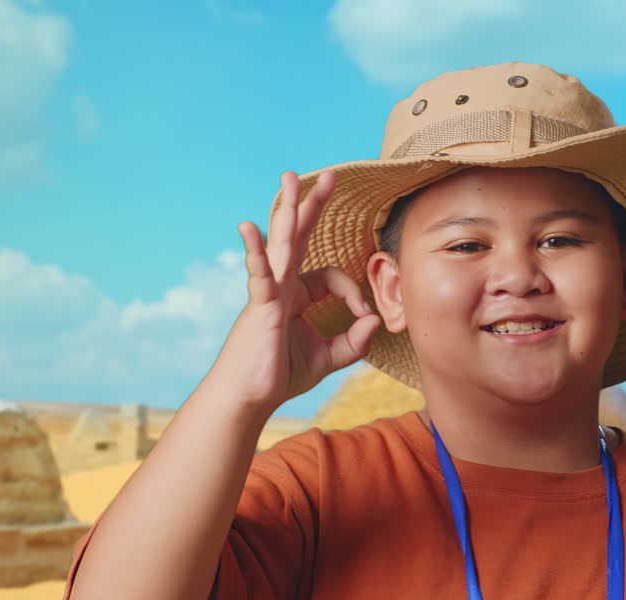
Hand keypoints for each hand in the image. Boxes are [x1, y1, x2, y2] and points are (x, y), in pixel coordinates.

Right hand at [215, 170, 382, 412]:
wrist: (250, 397)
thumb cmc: (280, 376)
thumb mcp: (328, 357)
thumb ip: (354, 342)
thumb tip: (376, 321)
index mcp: (296, 295)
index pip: (332, 276)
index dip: (354, 292)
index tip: (364, 317)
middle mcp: (282, 286)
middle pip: (299, 237)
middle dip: (313, 206)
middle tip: (328, 176)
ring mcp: (269, 292)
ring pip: (282, 243)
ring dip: (288, 209)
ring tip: (290, 178)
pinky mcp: (260, 305)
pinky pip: (259, 273)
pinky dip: (255, 251)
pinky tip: (249, 228)